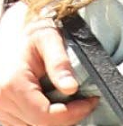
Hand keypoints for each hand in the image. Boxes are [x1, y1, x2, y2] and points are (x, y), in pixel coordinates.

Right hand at [0, 3, 97, 125]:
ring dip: (55, 119)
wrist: (13, 28)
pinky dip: (42, 118)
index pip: (46, 116)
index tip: (92, 101)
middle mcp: (1, 102)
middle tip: (87, 101)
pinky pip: (24, 124)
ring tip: (73, 101)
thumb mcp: (49, 38)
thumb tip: (72, 88)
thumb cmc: (33, 30)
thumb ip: (59, 62)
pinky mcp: (1, 112)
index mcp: (12, 85)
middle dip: (68, 117)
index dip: (73, 113)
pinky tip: (56, 103)